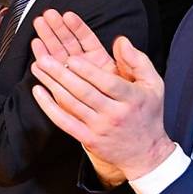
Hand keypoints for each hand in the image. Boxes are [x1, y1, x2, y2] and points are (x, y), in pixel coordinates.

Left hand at [28, 9, 174, 178]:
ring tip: (38, 67)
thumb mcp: (153, 84)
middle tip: (45, 58)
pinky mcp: (88, 139)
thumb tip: (121, 40)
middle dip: (62, 74)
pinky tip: (38, 92)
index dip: (89, 72)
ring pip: (72, 104)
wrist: (145, 153)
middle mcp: (115, 114)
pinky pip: (64, 122)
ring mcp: (99, 128)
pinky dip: (49, 107)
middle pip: (85, 93)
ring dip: (52, 85)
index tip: (73, 59)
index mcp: (131, 98)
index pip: (108, 84)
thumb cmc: (147, 114)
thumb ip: (137, 60)